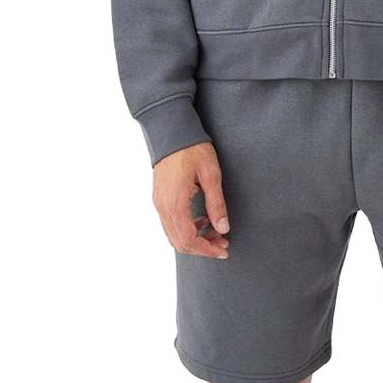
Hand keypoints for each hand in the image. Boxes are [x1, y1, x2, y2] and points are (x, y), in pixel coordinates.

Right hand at [153, 142, 229, 257]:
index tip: (223, 250)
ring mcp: (159, 203)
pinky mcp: (160, 198)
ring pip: (174, 235)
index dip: (207, 250)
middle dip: (202, 248)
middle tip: (223, 244)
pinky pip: (171, 223)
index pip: (188, 239)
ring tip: (217, 233)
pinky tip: (203, 221)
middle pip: (179, 242)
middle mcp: (163, 207)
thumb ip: (216, 204)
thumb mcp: (211, 174)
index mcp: (175, 203)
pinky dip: (187, 229)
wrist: (172, 132)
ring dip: (195, 239)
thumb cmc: (192, 149)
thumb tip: (223, 229)